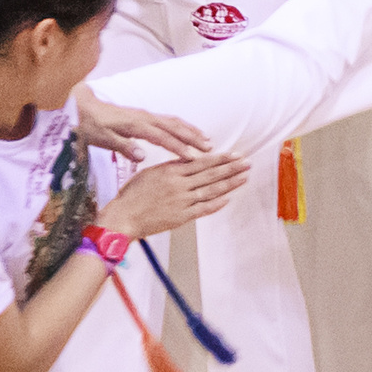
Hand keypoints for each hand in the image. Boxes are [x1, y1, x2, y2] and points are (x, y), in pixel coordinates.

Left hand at [78, 91, 213, 162]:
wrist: (81, 107)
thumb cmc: (90, 126)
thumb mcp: (102, 139)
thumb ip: (123, 147)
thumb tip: (142, 156)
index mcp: (136, 125)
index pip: (163, 138)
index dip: (179, 148)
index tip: (194, 159)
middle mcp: (144, 118)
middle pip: (174, 127)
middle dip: (193, 138)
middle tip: (210, 150)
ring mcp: (145, 115)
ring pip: (174, 122)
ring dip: (191, 131)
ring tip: (207, 141)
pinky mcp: (144, 116)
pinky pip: (168, 120)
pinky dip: (183, 126)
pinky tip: (189, 133)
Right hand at [98, 152, 249, 239]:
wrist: (123, 217)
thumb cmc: (132, 195)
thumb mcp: (150, 173)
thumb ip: (170, 167)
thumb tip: (187, 161)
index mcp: (171, 171)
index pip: (202, 162)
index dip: (221, 159)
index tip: (235, 154)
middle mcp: (179, 184)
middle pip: (211, 174)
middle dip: (231, 168)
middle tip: (247, 163)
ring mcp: (182, 201)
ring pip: (211, 190)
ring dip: (230, 184)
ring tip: (244, 177)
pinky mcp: (182, 217)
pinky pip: (203, 209)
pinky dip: (217, 203)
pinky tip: (228, 198)